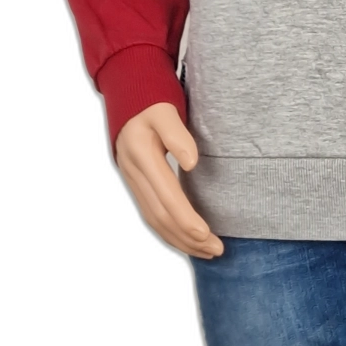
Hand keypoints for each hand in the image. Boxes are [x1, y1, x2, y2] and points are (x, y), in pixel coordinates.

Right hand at [115, 103, 223, 258]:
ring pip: (154, 220)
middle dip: (187, 237)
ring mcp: (132, 180)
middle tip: (217, 250)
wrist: (128, 94)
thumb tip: (191, 163)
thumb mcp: (165, 110)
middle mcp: (134, 173)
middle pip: (161, 215)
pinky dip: (168, 231)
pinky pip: (151, 214)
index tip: (207, 234)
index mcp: (142, 157)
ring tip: (207, 251)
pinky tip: (186, 240)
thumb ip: (177, 134)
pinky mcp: (136, 183)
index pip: (167, 198)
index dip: (186, 219)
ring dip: (179, 240)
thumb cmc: (152, 101)